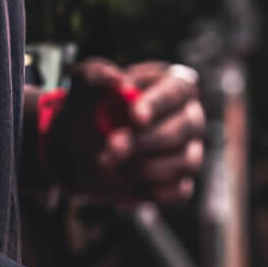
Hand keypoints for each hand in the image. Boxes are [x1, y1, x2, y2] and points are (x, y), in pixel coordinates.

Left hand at [49, 59, 204, 205]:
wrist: (78, 148)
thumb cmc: (90, 107)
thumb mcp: (84, 84)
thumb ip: (96, 75)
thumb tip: (116, 81)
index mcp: (172, 85)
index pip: (178, 90)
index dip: (159, 104)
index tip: (135, 117)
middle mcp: (189, 117)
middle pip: (186, 128)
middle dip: (146, 141)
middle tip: (112, 147)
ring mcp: (189, 151)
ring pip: (185, 162)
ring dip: (145, 167)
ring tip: (109, 164)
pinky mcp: (180, 183)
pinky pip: (179, 191)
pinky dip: (152, 190)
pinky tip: (126, 182)